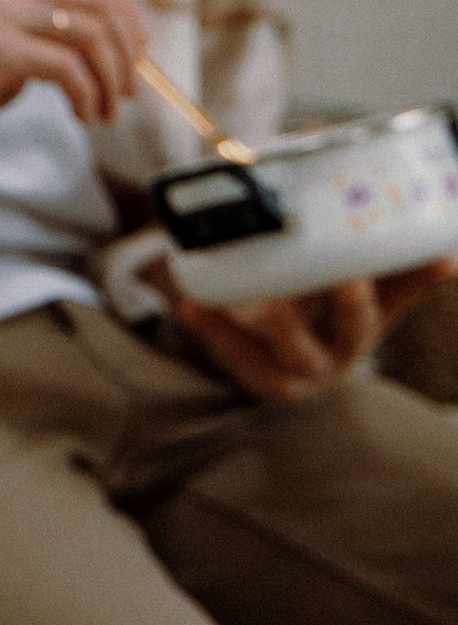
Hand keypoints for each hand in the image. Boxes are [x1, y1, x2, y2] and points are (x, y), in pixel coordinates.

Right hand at [0, 0, 149, 140]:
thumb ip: (36, 26)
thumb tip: (102, 48)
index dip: (126, 10)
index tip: (137, 50)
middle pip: (102, 1)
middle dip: (129, 50)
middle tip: (130, 89)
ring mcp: (0, 11)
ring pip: (92, 34)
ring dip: (112, 79)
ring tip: (107, 111)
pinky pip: (68, 68)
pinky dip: (88, 95)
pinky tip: (82, 114)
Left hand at [178, 258, 457, 405]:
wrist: (310, 365)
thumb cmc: (344, 317)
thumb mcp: (380, 300)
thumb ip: (406, 274)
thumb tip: (448, 253)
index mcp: (358, 335)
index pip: (362, 321)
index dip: (354, 303)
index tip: (347, 279)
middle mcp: (323, 360)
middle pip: (306, 350)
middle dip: (286, 327)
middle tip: (271, 299)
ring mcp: (284, 372)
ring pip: (262, 361)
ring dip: (238, 334)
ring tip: (212, 305)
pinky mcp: (250, 371)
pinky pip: (228, 354)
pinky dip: (211, 331)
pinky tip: (192, 305)